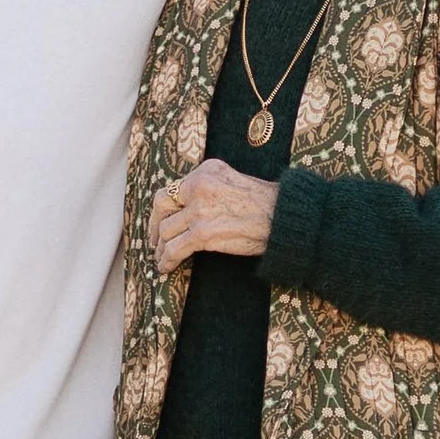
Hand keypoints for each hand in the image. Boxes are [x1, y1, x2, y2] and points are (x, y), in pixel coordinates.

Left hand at [150, 160, 276, 269]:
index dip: (161, 210)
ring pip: (166, 231)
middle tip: (154, 242)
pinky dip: (167, 260)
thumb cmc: (266, 204)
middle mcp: (199, 185)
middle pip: (162, 206)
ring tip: (162, 259)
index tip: (160, 222)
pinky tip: (167, 268)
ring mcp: (200, 209)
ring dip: (161, 248)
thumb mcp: (233, 181)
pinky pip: (175, 249)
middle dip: (154, 228)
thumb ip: (209, 188)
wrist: (285, 219)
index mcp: (206, 170)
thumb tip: (186, 207)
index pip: (172, 189)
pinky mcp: (203, 233)